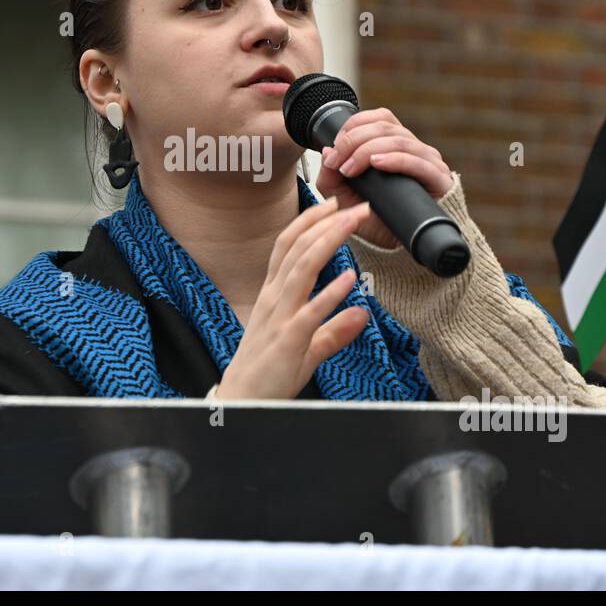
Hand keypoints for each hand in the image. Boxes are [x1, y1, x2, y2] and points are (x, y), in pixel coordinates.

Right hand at [216, 197, 372, 399]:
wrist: (243, 401)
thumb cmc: (268, 372)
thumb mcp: (305, 345)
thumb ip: (333, 329)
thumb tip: (362, 312)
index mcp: (272, 294)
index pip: (287, 246)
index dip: (309, 222)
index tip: (332, 204)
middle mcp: (273, 299)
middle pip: (297, 249)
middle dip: (325, 223)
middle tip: (353, 205)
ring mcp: (279, 317)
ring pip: (302, 269)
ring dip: (328, 242)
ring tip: (351, 223)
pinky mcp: (288, 340)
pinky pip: (310, 312)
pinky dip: (329, 293)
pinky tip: (349, 278)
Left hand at [316, 107, 453, 249]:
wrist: (396, 250)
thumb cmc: (373, 220)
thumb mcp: (343, 198)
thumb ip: (330, 176)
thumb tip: (326, 151)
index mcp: (396, 145)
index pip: (380, 118)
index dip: (355, 125)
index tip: (334, 148)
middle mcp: (415, 149)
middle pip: (385, 127)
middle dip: (355, 140)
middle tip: (337, 162)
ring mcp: (429, 163)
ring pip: (400, 140)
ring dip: (369, 150)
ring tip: (350, 168)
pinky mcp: (440, 180)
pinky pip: (419, 162)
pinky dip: (396, 159)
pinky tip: (378, 163)